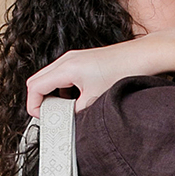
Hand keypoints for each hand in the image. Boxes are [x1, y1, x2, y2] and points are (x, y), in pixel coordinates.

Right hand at [26, 42, 143, 116]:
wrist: (141, 57)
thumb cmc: (122, 72)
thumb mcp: (95, 99)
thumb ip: (76, 111)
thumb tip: (67, 119)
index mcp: (66, 68)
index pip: (35, 87)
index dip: (33, 106)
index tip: (42, 118)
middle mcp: (66, 60)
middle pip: (36, 81)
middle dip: (38, 100)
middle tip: (50, 116)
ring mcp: (72, 58)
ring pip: (48, 78)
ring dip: (50, 94)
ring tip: (63, 110)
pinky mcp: (80, 60)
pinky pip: (60, 75)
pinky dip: (60, 88)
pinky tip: (74, 99)